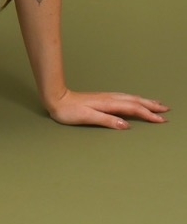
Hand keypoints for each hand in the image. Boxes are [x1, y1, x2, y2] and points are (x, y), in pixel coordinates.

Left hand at [47, 89, 169, 129]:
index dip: (148, 114)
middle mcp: (110, 99)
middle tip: (166, 110)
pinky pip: (125, 98)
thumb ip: (107, 120)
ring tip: (156, 104)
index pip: (133, 109)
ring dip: (145, 101)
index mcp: (108, 104)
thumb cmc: (69, 111)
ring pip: (131, 98)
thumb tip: (126, 125)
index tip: (161, 120)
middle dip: (151, 106)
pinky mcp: (103, 99)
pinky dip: (135, 100)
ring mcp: (107, 98)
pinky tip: (136, 101)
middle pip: (135, 101)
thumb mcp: (87, 117)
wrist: (56, 98)